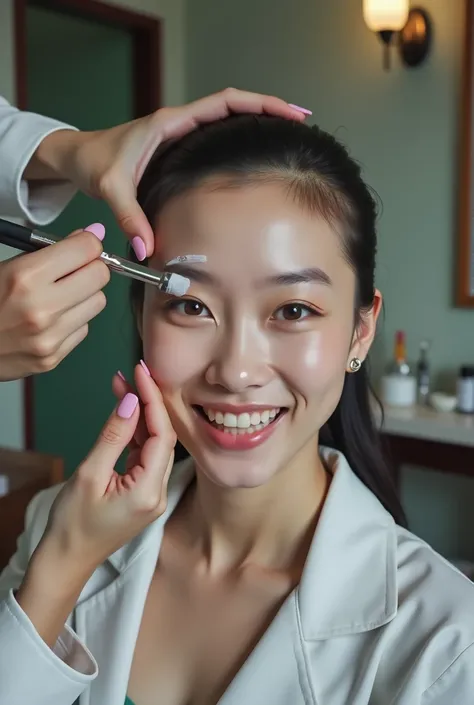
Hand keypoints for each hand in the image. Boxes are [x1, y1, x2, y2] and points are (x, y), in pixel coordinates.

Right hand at [0, 225, 108, 381]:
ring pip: (98, 303)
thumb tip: (91, 236)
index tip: (84, 246)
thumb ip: (50, 251)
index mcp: (26, 277)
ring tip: (60, 297)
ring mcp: (49, 338)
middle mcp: (41, 308)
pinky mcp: (53, 358)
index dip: (88, 244)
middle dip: (92, 268)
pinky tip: (51, 320)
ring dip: (85, 295)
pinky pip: (83, 329)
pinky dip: (73, 321)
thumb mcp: (9, 266)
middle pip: (100, 276)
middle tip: (76, 270)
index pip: (87, 249)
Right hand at [16, 364, 174, 646]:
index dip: (153, 399)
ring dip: (142, 415)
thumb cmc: (72, 523)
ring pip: (155, 444)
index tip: (141, 372)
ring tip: (124, 385)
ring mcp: (153, 493)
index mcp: (149, 490)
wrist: (66, 560)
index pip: (162, 434)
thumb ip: (113, 436)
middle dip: (149, 402)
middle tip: (133, 373)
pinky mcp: (144, 492)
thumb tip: (131, 401)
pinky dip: (137, 433)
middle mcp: (159, 492)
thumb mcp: (90, 474)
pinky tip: (126, 413)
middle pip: (163, 437)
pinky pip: (146, 455)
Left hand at [29, 89, 309, 258]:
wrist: (77, 157)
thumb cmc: (93, 162)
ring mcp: (180, 134)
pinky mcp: (177, 148)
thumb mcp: (110, 188)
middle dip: (270, 111)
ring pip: (227, 120)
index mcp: (170, 123)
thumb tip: (148, 248)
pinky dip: (238, 140)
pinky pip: (215, 138)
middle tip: (303, 124)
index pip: (225, 103)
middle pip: (235, 107)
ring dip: (257, 123)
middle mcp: (179, 123)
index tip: (289, 114)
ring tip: (289, 138)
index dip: (260, 105)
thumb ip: (130, 216)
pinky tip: (254, 157)